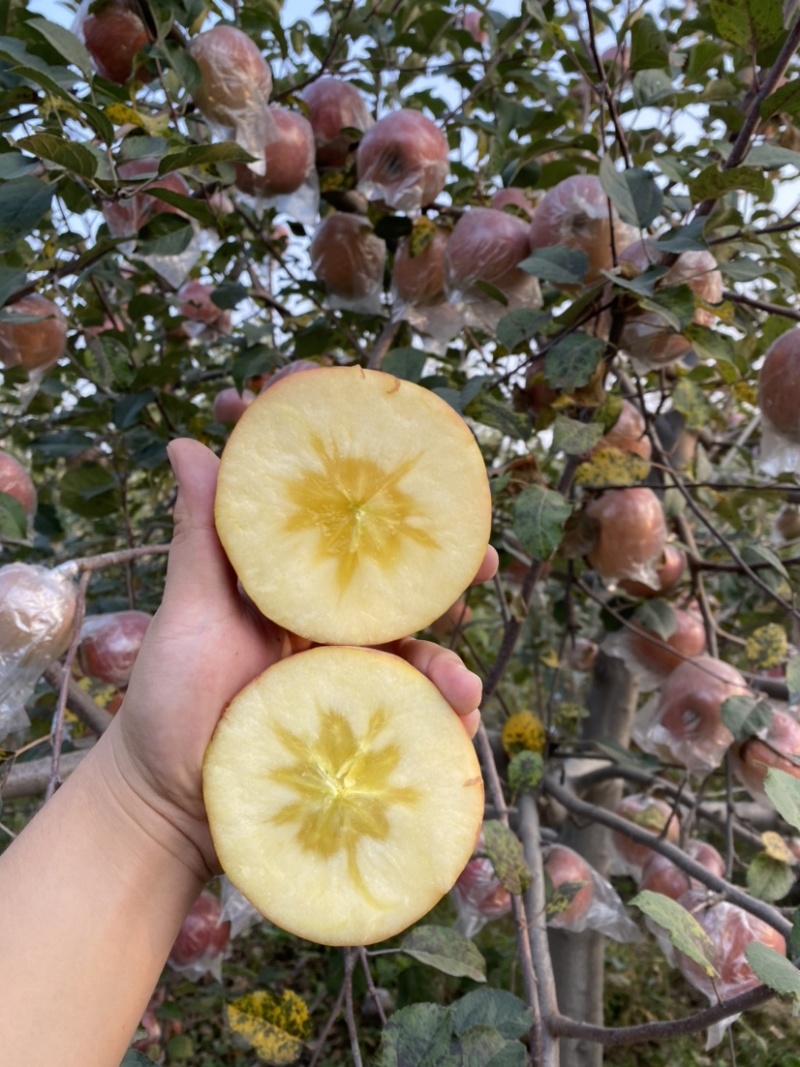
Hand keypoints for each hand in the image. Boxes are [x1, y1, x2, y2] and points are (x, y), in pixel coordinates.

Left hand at [104, 438, 495, 877]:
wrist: (162, 797)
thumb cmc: (167, 698)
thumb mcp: (188, 613)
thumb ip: (201, 538)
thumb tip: (184, 444)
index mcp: (298, 598)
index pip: (356, 550)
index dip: (398, 522)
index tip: (433, 489)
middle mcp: (330, 639)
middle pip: (402, 602)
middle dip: (448, 582)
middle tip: (482, 562)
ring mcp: (345, 689)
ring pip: (414, 667)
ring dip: (449, 670)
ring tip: (465, 688)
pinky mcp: (353, 743)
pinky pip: (407, 729)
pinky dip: (438, 731)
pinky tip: (456, 732)